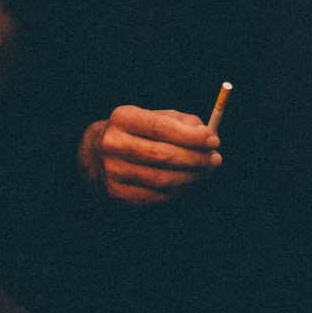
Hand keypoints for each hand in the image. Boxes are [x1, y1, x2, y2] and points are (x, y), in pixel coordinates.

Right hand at [77, 105, 220, 205]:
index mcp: (122, 118)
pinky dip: (178, 190)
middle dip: (195, 158)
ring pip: (161, 178)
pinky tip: (188, 181)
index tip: (213, 140)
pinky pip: (156, 195)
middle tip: (215, 159)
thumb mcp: (154, 117)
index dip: (190, 136)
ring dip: (191, 176)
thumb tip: (207, 136)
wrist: (96, 153)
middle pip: (162, 155)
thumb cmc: (136, 131)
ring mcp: (113, 170)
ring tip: (206, 170)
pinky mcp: (117, 191)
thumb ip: (182, 122)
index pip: (160, 127)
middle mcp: (113, 144)